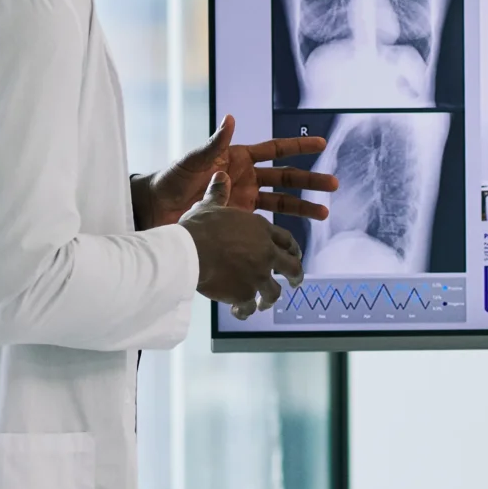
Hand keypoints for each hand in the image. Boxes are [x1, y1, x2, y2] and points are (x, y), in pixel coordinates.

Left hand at [136, 116, 337, 226]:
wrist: (155, 210)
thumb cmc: (170, 180)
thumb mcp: (193, 160)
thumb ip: (214, 144)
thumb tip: (230, 119)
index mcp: (238, 158)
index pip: (275, 150)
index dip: (298, 147)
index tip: (322, 142)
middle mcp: (245, 178)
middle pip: (286, 178)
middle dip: (311, 181)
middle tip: (334, 184)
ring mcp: (244, 200)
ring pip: (281, 203)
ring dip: (303, 207)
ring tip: (325, 213)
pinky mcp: (239, 219)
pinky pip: (266, 223)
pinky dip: (281, 227)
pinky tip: (297, 234)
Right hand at [182, 204, 303, 313]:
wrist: (191, 251)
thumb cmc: (199, 226)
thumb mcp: (210, 206)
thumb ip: (219, 194)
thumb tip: (221, 175)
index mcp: (261, 229)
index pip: (286, 240)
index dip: (293, 249)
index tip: (296, 255)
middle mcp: (266, 252)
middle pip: (292, 267)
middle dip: (296, 276)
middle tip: (295, 283)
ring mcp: (258, 275)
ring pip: (274, 292)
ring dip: (270, 299)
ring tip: (263, 305)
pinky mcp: (246, 293)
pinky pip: (250, 306)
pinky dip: (245, 311)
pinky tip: (239, 312)